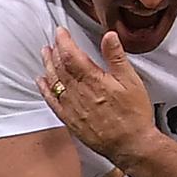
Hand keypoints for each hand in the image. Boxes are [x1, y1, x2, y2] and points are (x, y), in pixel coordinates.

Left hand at [37, 28, 157, 163]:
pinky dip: (44, 89)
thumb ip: (117, 58)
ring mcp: (72, 106)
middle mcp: (78, 92)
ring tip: (45, 54)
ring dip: (48, 65)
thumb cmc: (135, 113)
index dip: (64, 41)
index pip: (72, 55)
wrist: (130, 144)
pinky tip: (41, 81)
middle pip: (60, 67)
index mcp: (94, 80)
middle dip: (55, 51)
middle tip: (53, 40)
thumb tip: (109, 36)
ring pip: (54, 81)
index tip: (60, 31)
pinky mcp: (70, 119)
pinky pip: (52, 101)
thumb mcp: (132, 81)